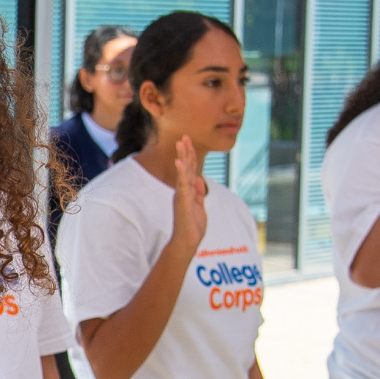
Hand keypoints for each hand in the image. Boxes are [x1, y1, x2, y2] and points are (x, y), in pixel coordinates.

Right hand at [170, 136, 208, 252]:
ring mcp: (181, 195)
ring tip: (181, 142)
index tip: (188, 142)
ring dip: (182, 157)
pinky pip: (182, 184)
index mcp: (188, 191)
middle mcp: (183, 190)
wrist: (187, 242)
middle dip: (186, 151)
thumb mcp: (199, 206)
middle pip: (186, 167)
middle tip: (185, 136)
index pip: (190, 170)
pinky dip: (181, 172)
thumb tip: (199, 179)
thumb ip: (199, 193)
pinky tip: (180, 161)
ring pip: (183, 172)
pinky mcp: (182, 201)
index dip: (190, 156)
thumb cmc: (192, 227)